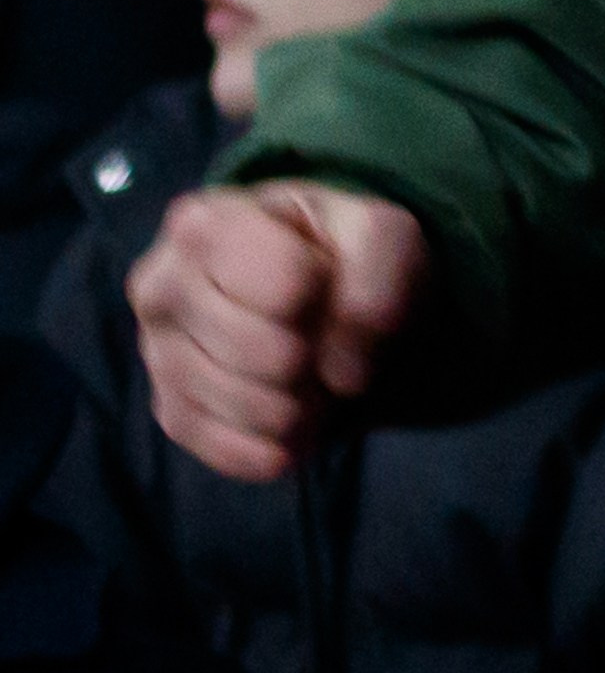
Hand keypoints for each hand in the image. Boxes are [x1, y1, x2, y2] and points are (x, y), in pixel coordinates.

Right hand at [128, 184, 427, 481]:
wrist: (316, 288)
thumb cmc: (338, 251)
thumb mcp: (380, 236)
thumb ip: (376, 285)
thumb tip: (344, 373)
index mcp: (205, 223)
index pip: (286, 287)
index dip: (327, 296)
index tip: (325, 280)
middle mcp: (161, 287)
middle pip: (268, 354)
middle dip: (316, 356)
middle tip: (320, 336)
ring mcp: (157, 354)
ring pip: (248, 407)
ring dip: (303, 405)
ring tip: (310, 372)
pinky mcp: (170, 410)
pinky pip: (225, 449)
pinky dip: (275, 446)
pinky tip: (292, 423)